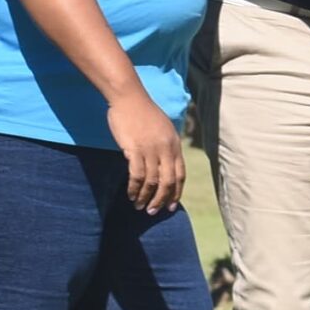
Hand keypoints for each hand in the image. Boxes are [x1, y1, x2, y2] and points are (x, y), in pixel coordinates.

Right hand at [106, 93, 185, 213]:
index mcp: (174, 144)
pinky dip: (134, 188)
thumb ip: (166, 146)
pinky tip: (131, 195)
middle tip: (154, 211)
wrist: (128, 97)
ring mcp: (150, 149)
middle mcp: (165, 149)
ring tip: (139, 207)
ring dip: (146, 197)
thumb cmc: (143, 111)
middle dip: (162, 200)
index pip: (180, 175)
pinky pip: (136, 176)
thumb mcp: (163, 128)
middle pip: (168, 182)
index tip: (171, 205)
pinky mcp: (134, 149)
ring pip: (151, 182)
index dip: (176, 192)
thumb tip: (164, 164)